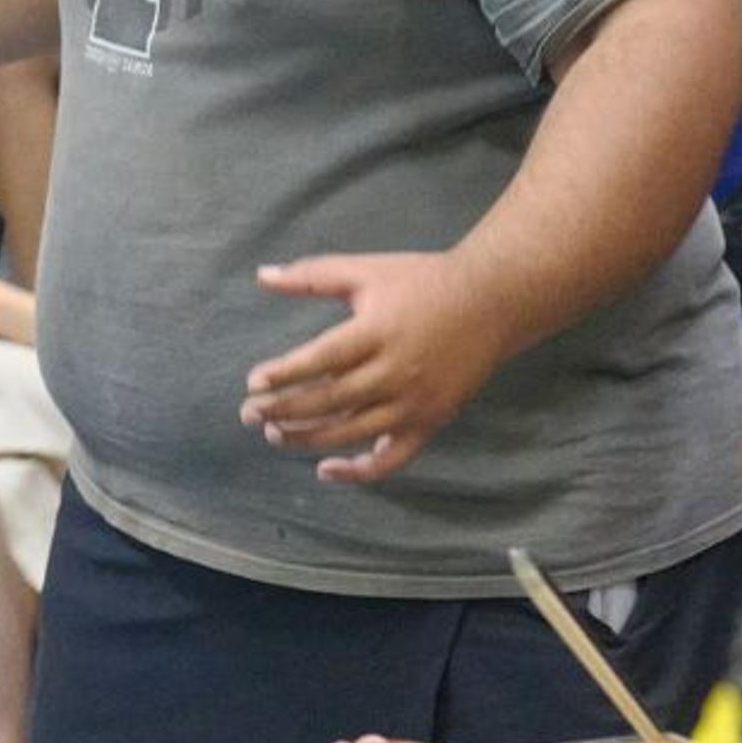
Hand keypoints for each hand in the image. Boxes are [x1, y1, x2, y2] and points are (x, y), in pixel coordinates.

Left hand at [241, 251, 510, 481]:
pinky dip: (359, 471)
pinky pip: (392, 459)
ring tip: (274, 434)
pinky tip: (325, 469)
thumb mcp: (366, 270)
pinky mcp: (430, 421)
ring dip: (309, 439)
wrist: (492, 302)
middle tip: (249, 413)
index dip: (286, 373)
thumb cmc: (422, 282)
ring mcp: (415, 402)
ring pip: (353, 433)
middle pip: (331, 401)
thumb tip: (261, 276)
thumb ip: (312, 276)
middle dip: (284, 410)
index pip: (323, 359)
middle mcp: (396, 371)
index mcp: (378, 331)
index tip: (253, 383)